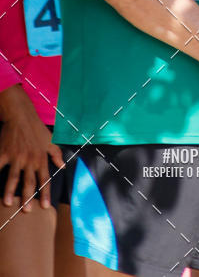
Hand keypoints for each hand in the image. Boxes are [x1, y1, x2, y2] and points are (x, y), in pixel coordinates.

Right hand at [0, 86, 62, 210]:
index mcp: (41, 158)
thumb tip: (63, 166)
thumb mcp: (50, 140)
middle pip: (29, 182)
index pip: (44, 178)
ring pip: (13, 177)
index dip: (45, 193)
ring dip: (10, 191)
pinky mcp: (4, 153)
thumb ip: (57, 154)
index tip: (45, 206)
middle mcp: (30, 160)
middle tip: (26, 211)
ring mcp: (16, 157)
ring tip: (8, 203)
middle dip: (28, 197)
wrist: (21, 117)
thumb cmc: (36, 129)